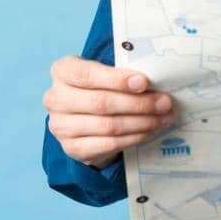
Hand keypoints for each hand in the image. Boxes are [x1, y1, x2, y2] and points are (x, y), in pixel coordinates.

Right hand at [44, 54, 176, 168]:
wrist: (84, 117)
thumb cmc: (100, 87)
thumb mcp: (106, 73)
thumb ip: (124, 73)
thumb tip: (158, 81)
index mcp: (62, 71)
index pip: (87, 75)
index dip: (117, 79)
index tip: (144, 82)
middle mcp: (55, 98)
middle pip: (101, 102)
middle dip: (138, 103)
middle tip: (165, 103)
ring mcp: (60, 126)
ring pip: (108, 125)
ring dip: (142, 122)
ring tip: (163, 118)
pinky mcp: (71, 148)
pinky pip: (108, 144)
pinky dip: (134, 137)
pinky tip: (150, 131)